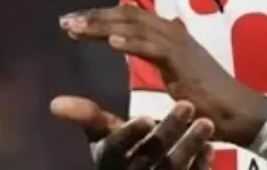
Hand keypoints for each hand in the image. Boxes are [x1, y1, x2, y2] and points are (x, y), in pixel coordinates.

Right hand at [50, 95, 214, 169]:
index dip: (128, 135)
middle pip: (150, 156)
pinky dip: (200, 165)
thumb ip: (88, 120)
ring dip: (190, 145)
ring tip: (207, 122)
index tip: (144, 116)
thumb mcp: (101, 142)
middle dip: (168, 132)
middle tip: (188, 105)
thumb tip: (55, 103)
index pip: (116, 149)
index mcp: (109, 162)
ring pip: (173, 168)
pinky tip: (212, 148)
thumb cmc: (118, 158)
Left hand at [62, 6, 266, 146]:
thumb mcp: (176, 70)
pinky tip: (111, 43)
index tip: (73, 22)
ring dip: (104, 26)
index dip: (101, 16)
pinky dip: (132, 43)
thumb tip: (137, 36)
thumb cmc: (207, 97)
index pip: (130, 17)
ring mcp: (179, 46)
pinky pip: (153, 49)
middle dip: (95, 17)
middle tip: (65, 20)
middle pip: (127, 16)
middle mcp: (173, 33)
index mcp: (169, 34)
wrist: (237, 111)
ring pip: (136, 27)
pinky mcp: (183, 63)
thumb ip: (156, 51)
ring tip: (76, 28)